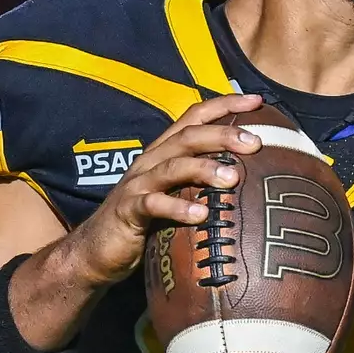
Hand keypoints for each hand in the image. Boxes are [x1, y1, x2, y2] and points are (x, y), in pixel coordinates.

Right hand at [66, 93, 264, 286]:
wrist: (96, 251)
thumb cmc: (144, 223)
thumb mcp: (175, 196)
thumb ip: (201, 183)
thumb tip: (250, 180)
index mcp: (163, 153)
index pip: (194, 117)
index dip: (224, 104)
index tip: (257, 101)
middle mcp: (151, 162)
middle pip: (188, 136)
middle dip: (222, 134)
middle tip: (254, 142)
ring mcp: (138, 185)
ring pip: (173, 166)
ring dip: (204, 168)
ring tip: (232, 178)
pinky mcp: (128, 211)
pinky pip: (153, 205)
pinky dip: (177, 208)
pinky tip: (201, 215)